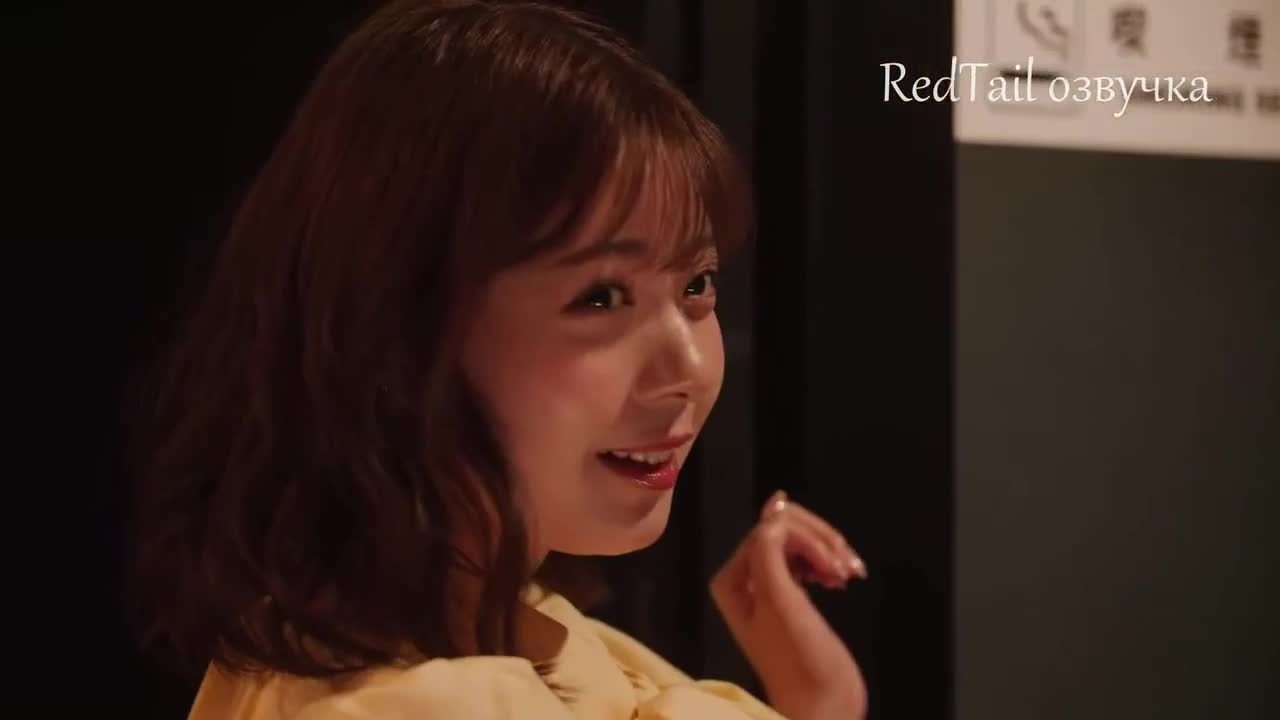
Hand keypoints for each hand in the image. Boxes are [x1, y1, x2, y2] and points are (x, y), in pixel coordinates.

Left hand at [709, 490, 867, 719]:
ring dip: (830, 552)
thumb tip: (776, 507)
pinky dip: (830, 563)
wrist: (823, 704)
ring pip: (801, 543)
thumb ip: (769, 550)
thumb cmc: (798, 656)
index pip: (770, 529)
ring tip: (850, 574)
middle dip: (820, 542)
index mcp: (732, 578)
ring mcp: (770, 588)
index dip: (806, 539)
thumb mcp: (779, 599)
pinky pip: (810, 561)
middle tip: (847, 567)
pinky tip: (845, 578)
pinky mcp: (794, 598)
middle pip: (785, 531)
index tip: (833, 566)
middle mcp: (746, 578)